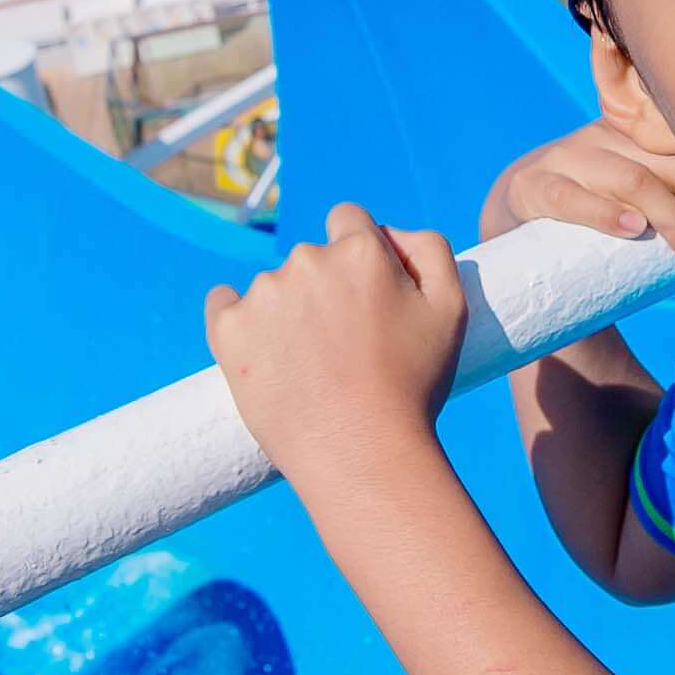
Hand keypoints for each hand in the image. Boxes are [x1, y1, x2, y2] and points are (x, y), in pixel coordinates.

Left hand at [206, 202, 472, 494]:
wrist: (360, 454)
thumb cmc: (412, 387)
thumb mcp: (451, 309)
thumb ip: (429, 249)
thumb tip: (390, 232)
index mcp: (360, 249)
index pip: (349, 220)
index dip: (359, 257)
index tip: (361, 296)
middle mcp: (307, 259)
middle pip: (312, 258)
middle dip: (325, 289)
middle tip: (344, 346)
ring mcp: (263, 294)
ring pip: (274, 288)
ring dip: (287, 312)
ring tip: (310, 368)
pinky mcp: (228, 328)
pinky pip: (222, 303)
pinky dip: (237, 321)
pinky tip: (260, 353)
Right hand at [479, 115, 674, 260]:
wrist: (518, 220)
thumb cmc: (595, 217)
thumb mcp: (635, 195)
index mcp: (634, 133)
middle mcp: (604, 136)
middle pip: (669, 161)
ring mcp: (567, 157)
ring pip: (631, 178)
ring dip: (670, 218)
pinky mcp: (533, 186)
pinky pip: (572, 198)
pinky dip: (606, 214)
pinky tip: (633, 230)